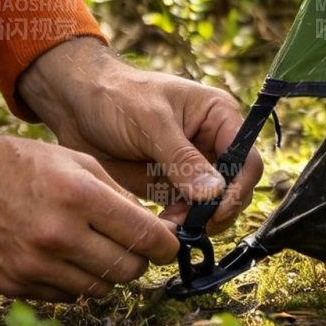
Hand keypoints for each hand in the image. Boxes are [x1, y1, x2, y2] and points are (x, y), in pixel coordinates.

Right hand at [0, 103, 177, 300]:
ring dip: (106, 274)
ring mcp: (35, 266)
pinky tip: (63, 258)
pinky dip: (73, 282)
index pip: (144, 236)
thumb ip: (114, 194)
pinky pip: (65, 297)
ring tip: (96, 250)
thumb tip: (151, 229)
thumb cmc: (18, 162)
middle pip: (127, 270)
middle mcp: (59, 235)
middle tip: (134, 248)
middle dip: (138, 261)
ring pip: (99, 290)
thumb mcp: (73, 159)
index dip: (166, 245)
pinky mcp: (15, 286)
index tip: (169, 245)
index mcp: (78, 195)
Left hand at [16, 37, 262, 236]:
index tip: (217, 211)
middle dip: (216, 211)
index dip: (238, 189)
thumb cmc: (117, 97)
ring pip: (212, 207)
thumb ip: (182, 158)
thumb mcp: (151, 122)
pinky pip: (187, 213)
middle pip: (234, 188)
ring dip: (196, 222)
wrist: (78, 105)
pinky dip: (179, 225)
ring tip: (169, 228)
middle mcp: (212, 142)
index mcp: (218, 116)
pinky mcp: (171, 185)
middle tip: (189, 226)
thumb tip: (215, 194)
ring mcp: (192, 167)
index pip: (246, 159)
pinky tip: (160, 227)